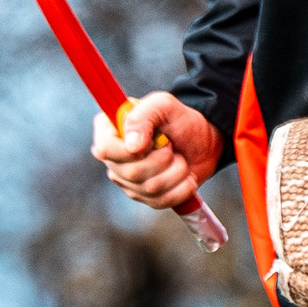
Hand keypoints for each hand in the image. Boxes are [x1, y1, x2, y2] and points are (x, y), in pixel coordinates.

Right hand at [91, 92, 219, 209]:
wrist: (202, 143)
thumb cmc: (179, 120)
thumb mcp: (163, 105)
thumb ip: (143, 117)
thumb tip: (132, 147)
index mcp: (110, 131)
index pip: (105, 149)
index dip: (130, 151)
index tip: (152, 142)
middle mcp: (113, 158)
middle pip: (131, 172)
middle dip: (163, 159)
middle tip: (172, 146)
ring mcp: (127, 181)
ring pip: (150, 188)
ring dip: (177, 172)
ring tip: (181, 159)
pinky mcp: (144, 197)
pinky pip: (161, 201)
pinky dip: (182, 188)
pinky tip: (187, 177)